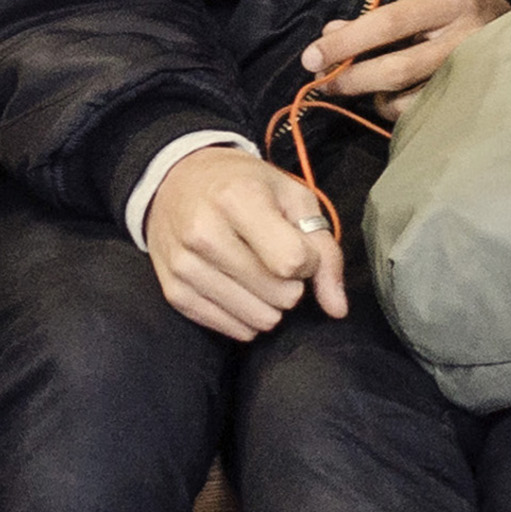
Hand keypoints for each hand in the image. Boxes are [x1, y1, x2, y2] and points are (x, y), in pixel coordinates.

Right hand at [144, 145, 345, 339]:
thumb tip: (337, 308)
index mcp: (236, 199)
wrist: (176, 182)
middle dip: (290, 285)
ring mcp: (184, 265)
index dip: (308, 261)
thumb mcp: (292, 198)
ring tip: (256, 275)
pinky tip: (238, 289)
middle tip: (274, 261)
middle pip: (280, 295)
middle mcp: (203, 233)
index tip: (298, 247)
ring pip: (259, 319)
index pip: (293, 260)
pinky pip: (232, 329)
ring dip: (269, 304)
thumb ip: (324, 250)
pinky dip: (245, 316)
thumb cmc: (242, 186)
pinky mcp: (173, 292)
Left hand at [298, 0, 509, 106]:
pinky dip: (396, 109)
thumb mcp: (421, 1)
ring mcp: (471, 76)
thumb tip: (328, 37)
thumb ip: (375, 19)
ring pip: (407, 99)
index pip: (388, 23)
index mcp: (448, 3)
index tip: (312, 57)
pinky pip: (421, 115)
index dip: (346, 43)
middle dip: (352, 79)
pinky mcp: (471, 102)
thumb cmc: (456, 12)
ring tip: (364, 85)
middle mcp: (464, 39)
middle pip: (395, 69)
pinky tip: (392, 96)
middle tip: (323, 83)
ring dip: (373, 97)